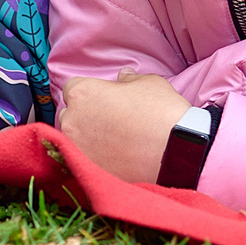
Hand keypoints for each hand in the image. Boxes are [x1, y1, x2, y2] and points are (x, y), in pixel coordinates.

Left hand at [57, 67, 191, 181]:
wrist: (174, 153)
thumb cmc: (161, 114)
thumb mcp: (149, 83)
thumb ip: (129, 78)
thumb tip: (124, 76)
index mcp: (82, 93)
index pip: (73, 88)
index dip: (91, 92)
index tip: (104, 98)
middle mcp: (72, 119)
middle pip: (70, 113)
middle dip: (86, 114)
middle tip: (111, 119)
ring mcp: (77, 146)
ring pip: (74, 137)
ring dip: (88, 136)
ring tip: (115, 140)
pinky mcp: (86, 168)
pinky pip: (84, 157)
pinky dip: (95, 156)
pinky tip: (115, 155)